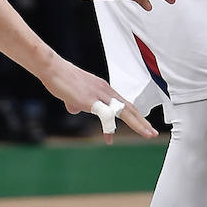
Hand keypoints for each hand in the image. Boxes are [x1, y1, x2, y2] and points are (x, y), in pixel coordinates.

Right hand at [41, 57, 157, 140]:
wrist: (52, 68)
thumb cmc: (60, 79)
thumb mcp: (73, 94)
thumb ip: (77, 102)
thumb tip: (74, 110)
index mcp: (104, 89)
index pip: (124, 104)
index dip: (134, 116)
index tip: (142, 127)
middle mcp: (106, 91)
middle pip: (129, 108)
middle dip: (142, 121)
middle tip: (153, 133)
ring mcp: (99, 95)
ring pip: (123, 111)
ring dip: (137, 124)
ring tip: (147, 134)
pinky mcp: (89, 100)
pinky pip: (104, 115)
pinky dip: (110, 127)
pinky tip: (111, 139)